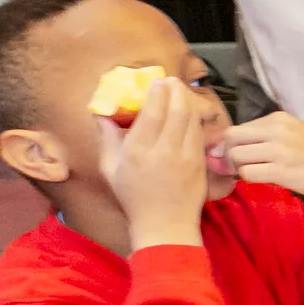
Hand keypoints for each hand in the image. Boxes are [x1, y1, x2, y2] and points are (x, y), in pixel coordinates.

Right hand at [101, 78, 211, 250]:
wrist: (165, 224)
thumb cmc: (133, 197)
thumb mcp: (110, 169)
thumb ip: (107, 138)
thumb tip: (102, 113)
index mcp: (138, 151)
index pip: (153, 113)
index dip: (157, 92)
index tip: (156, 81)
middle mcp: (164, 151)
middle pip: (177, 110)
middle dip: (176, 90)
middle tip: (171, 80)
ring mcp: (187, 157)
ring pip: (192, 119)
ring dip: (188, 100)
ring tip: (180, 90)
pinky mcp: (201, 163)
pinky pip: (200, 132)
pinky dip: (196, 118)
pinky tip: (190, 111)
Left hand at [218, 112, 303, 224]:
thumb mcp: (294, 133)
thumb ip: (266, 134)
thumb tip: (228, 145)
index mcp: (279, 118)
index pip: (238, 127)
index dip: (234, 144)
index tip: (243, 156)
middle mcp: (277, 130)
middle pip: (231, 138)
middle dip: (228, 153)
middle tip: (239, 165)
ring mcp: (280, 150)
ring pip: (235, 156)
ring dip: (238, 168)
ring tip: (253, 172)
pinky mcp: (281, 171)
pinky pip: (247, 173)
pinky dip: (248, 178)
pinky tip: (262, 179)